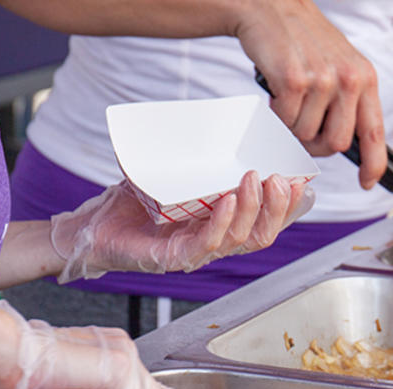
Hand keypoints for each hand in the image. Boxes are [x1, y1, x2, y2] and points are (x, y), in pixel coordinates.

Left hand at [49, 171, 312, 283]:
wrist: (91, 227)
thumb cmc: (131, 204)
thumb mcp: (172, 175)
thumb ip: (198, 161)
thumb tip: (220, 125)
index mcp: (218, 227)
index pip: (263, 222)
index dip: (286, 206)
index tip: (300, 179)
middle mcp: (211, 244)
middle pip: (259, 235)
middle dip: (277, 207)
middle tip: (281, 178)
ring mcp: (193, 254)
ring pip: (238, 239)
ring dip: (251, 208)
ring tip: (252, 179)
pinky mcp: (170, 259)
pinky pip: (204, 245)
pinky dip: (220, 222)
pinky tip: (226, 201)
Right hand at [232, 1, 385, 189]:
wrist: (271, 8)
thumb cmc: (303, 41)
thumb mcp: (339, 66)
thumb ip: (347, 101)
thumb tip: (342, 143)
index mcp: (365, 78)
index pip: (375, 132)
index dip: (374, 163)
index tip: (366, 182)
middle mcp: (349, 79)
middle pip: (335, 144)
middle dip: (314, 143)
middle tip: (301, 125)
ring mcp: (323, 80)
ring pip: (305, 135)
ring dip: (291, 124)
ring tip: (289, 97)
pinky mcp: (295, 81)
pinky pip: (284, 121)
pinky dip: (275, 112)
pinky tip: (276, 90)